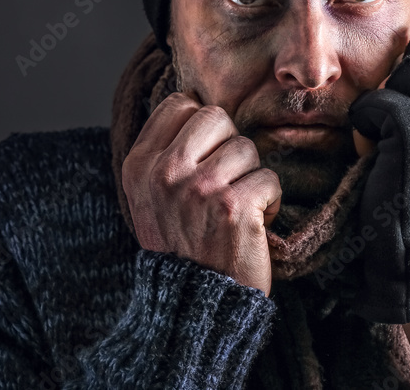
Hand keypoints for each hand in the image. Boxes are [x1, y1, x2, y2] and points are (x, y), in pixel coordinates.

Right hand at [122, 92, 281, 294]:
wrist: (196, 305)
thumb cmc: (182, 246)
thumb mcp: (151, 197)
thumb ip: (164, 152)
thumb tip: (193, 104)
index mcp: (139, 165)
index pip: (180, 104)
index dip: (203, 128)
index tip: (205, 159)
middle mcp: (164, 172)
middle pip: (216, 117)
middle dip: (229, 148)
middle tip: (223, 185)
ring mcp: (198, 188)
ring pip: (247, 147)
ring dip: (251, 178)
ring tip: (234, 210)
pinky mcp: (232, 206)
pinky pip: (269, 178)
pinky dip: (269, 202)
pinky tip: (251, 225)